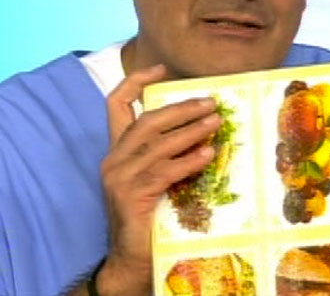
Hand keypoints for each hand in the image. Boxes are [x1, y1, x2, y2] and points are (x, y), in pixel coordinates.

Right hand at [96, 65, 219, 294]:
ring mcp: (119, 177)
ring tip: (216, 122)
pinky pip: (164, 170)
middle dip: (180, 108)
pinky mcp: (130, 195)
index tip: (162, 69)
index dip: (135, 82)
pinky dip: (188, 160)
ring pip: (158, 143)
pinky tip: (208, 153)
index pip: (116, 105)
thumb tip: (200, 129)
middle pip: (146, 120)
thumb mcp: (152, 179)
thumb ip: (165, 154)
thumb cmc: (147, 217)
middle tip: (210, 103)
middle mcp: (113, 159)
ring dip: (191, 131)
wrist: (130, 260)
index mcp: (116, 151)